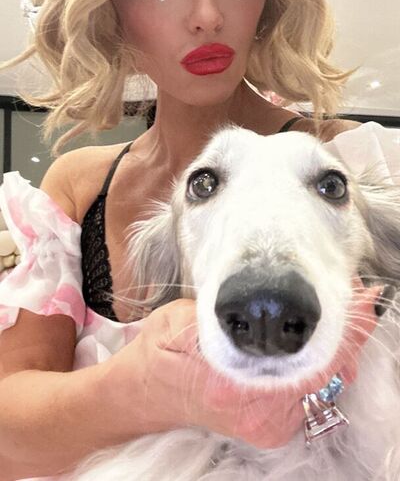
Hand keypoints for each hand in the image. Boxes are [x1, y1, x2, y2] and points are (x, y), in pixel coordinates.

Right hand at [105, 285, 380, 449]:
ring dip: (338, 347)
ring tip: (341, 308)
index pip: (311, 362)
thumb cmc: (161, 350)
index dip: (341, 328)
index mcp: (233, 386)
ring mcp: (268, 427)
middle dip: (345, 332)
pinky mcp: (272, 428)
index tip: (358, 295)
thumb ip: (229, 310)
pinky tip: (322, 338)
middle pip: (328, 374)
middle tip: (354, 294)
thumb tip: (280, 292)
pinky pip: (315, 394)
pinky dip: (325, 365)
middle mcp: (258, 416)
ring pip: (326, 384)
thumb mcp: (186, 316)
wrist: (143, 393)